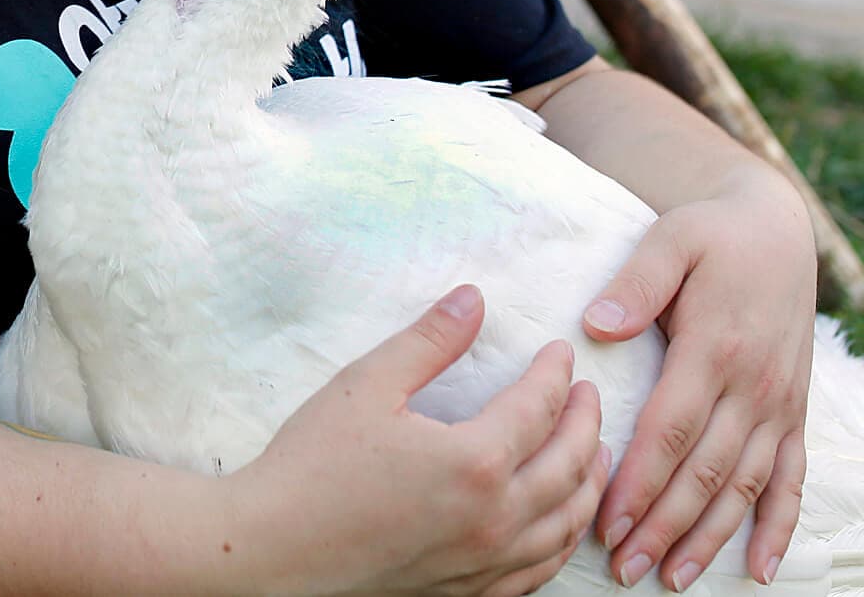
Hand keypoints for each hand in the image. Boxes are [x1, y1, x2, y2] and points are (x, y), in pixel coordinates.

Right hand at [238, 285, 609, 596]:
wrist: (274, 552)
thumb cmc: (312, 467)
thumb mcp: (365, 386)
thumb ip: (427, 342)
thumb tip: (473, 300)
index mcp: (475, 461)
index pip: (539, 407)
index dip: (555, 374)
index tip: (560, 353)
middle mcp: (495, 517)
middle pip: (570, 464)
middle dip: (586, 423)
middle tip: (587, 394)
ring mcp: (486, 563)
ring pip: (567, 523)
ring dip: (589, 483)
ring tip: (594, 455)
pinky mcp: (469, 592)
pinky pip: (541, 570)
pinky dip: (564, 539)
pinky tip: (558, 523)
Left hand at [583, 164, 815, 590]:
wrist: (774, 230)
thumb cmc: (710, 236)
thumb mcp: (670, 240)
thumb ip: (635, 283)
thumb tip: (597, 325)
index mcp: (715, 349)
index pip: (670, 430)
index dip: (639, 480)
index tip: (606, 521)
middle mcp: (754, 387)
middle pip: (704, 472)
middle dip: (663, 524)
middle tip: (624, 567)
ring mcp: (779, 405)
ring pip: (745, 486)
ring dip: (710, 537)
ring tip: (673, 577)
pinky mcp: (793, 413)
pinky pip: (791, 479)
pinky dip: (778, 525)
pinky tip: (761, 568)